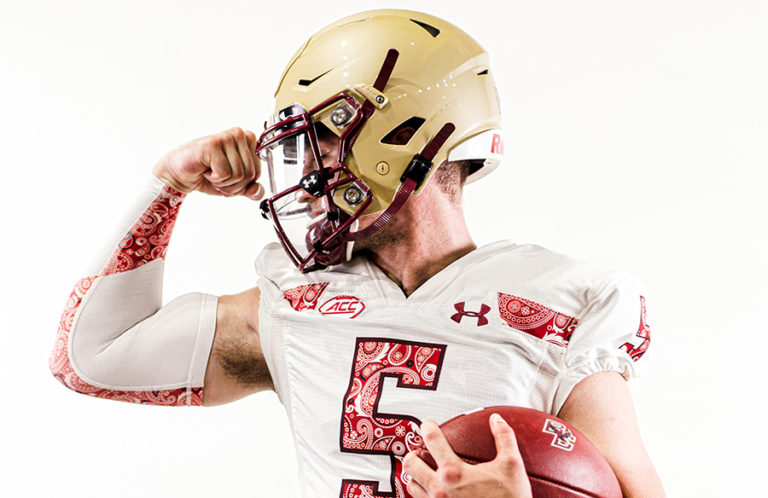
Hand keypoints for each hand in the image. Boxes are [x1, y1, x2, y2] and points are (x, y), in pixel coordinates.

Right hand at [152, 127, 263, 198]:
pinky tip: (205, 170)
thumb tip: (258, 191)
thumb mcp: (234, 186)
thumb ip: (250, 189)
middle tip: (218, 177)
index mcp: (248, 140)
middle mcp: (239, 134)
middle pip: (250, 174)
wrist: (180, 174)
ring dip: (223, 183)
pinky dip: (215, 179)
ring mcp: (226, 137)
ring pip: (239, 175)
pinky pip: (225, 174)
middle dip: (233, 185)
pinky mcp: (213, 145)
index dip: (243, 183)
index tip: (228, 177)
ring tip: (211, 173)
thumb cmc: (207, 175)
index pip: (258, 172)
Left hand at [403, 414, 532, 497]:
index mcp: (455, 472)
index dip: (427, 426)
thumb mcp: (512, 466)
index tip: (429, 424)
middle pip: (410, 463)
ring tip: (425, 470)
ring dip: (415, 475)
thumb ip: (504, 438)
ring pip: (411, 485)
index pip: (431, 440)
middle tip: (422, 450)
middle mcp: (440, 489)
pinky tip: (433, 491)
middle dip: (414, 453)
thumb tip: (496, 419)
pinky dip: (422, 493)